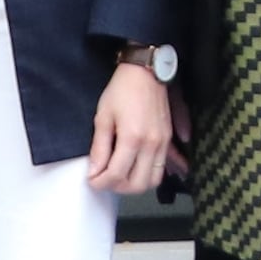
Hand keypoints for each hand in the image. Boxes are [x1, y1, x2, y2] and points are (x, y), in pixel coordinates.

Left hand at [88, 59, 175, 195]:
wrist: (146, 72)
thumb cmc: (123, 90)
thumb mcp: (103, 117)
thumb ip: (99, 148)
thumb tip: (94, 171)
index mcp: (132, 138)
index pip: (116, 175)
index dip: (100, 182)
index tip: (91, 179)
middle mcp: (152, 144)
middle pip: (137, 184)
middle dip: (117, 187)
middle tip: (104, 179)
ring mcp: (163, 143)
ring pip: (153, 180)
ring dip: (135, 184)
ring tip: (120, 175)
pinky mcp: (168, 140)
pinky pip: (164, 167)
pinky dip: (150, 174)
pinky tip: (139, 170)